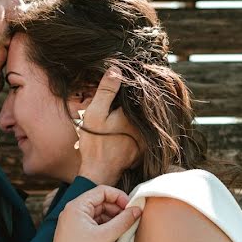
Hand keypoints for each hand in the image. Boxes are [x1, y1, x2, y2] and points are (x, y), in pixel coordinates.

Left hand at [47, 185, 141, 241]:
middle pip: (100, 201)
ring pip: (98, 212)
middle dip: (117, 208)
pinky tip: (115, 233)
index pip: (102, 191)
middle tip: (131, 217)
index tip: (131, 206)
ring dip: (112, 217)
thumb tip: (137, 210)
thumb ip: (124, 221)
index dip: (119, 196)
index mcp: (76, 206)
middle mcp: (72, 211)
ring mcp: (73, 222)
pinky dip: (105, 225)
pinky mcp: (75, 233)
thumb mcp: (106, 236)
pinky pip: (93, 223)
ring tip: (125, 226)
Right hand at [76, 68, 140, 185]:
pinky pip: (142, 132)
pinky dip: (134, 128)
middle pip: (138, 106)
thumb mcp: (95, 113)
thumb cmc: (95, 143)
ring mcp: (146, 137)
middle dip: (128, 102)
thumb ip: (106, 91)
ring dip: (132, 115)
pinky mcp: (144, 148)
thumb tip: (117, 69)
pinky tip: (121, 131)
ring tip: (116, 120)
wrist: (99, 173)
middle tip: (114, 108)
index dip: (125, 87)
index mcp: (134, 113)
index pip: (134, 92)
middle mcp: (144, 124)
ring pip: (140, 119)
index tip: (116, 86)